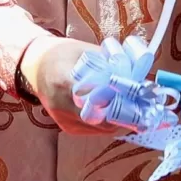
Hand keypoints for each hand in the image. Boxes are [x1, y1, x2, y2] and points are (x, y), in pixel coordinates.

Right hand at [17, 36, 133, 136]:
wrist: (35, 67)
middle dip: (127, 112)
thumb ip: (112, 64)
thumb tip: (142, 78)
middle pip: (104, 118)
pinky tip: (117, 109)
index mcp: (63, 79)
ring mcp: (65, 120)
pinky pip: (97, 129)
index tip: (140, 93)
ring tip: (136, 105)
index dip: (121, 98)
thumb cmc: (64, 55)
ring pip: (104, 128)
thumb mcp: (87, 51)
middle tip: (145, 103)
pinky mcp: (69, 128)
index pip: (97, 96)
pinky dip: (111, 121)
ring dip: (122, 118)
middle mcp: (62, 105)